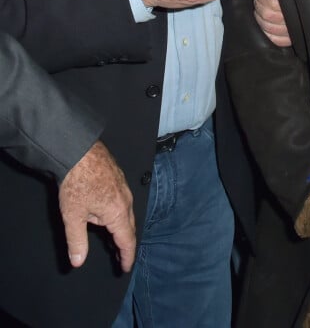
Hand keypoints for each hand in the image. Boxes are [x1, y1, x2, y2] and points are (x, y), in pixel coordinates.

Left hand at [59, 140, 135, 271]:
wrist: (78, 149)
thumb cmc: (76, 181)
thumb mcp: (73, 216)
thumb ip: (77, 241)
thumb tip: (78, 262)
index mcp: (118, 212)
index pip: (127, 240)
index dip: (127, 256)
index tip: (126, 267)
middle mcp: (126, 199)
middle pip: (129, 226)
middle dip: (124, 243)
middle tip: (119, 256)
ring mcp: (124, 185)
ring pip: (126, 211)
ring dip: (121, 226)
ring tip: (113, 237)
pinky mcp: (118, 175)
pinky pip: (123, 199)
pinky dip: (118, 212)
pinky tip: (107, 211)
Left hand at [254, 0, 291, 46]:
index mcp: (294, 6)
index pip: (272, 3)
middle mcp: (292, 21)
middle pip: (267, 15)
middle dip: (259, 5)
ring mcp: (291, 33)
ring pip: (268, 27)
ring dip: (259, 17)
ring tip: (258, 9)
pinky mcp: (291, 41)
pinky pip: (275, 40)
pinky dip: (266, 33)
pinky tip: (263, 24)